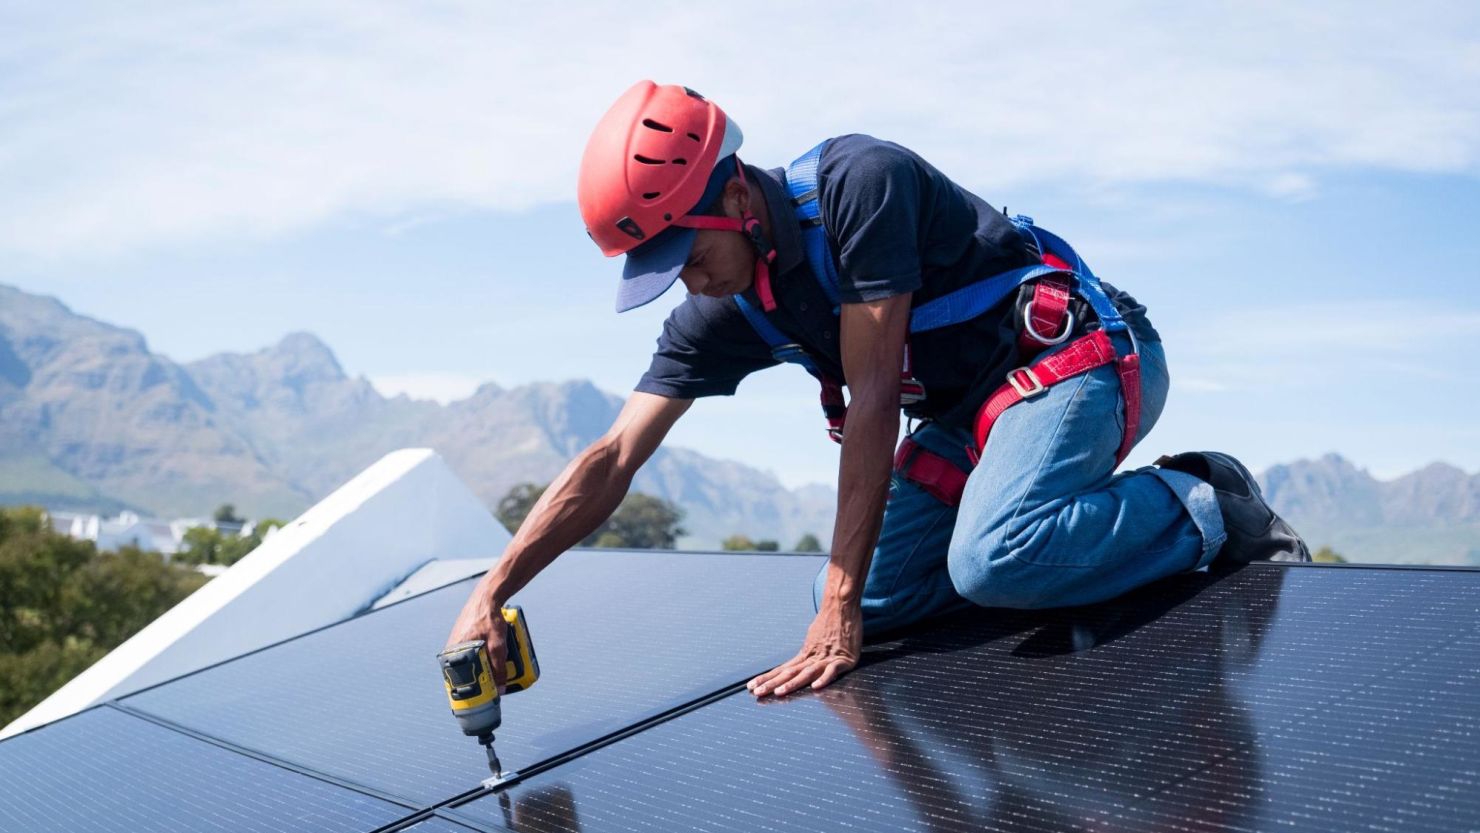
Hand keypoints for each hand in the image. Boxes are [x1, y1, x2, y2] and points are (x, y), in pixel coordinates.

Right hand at [444, 593, 507, 692]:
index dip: (466, 692)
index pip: (456, 680)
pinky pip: (469, 654)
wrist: (488, 597)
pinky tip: (488, 659)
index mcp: (455, 651)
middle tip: (488, 688)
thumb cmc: (490, 618)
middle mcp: (452, 648)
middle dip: (476, 681)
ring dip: (479, 669)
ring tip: (491, 673)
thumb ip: (499, 667)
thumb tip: (500, 688)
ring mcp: (457, 642)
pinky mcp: (463, 637)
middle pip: (463, 673)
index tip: (476, 701)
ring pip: (467, 663)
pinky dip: (478, 659)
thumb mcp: (497, 645)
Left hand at [747, 603, 861, 696]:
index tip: (751, 687)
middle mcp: (812, 657)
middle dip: (772, 684)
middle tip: (757, 693)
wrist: (842, 605)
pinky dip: (824, 678)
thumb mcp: (814, 638)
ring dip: (792, 683)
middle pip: (789, 673)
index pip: (782, 670)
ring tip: (779, 692)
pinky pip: (832, 670)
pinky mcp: (842, 659)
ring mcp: (826, 658)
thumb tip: (796, 663)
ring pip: (806, 673)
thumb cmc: (830, 622)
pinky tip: (815, 686)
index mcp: (805, 654)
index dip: (767, 679)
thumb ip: (807, 653)